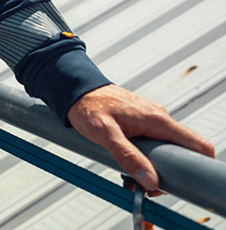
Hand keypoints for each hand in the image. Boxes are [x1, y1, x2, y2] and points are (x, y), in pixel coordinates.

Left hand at [67, 84, 214, 192]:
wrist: (76, 89)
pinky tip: (126, 165)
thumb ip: (127, 156)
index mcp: (157, 120)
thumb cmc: (88, 106)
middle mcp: (158, 119)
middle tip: (143, 185)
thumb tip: (150, 180)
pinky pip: (153, 146)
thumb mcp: (105, 134)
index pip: (197, 144)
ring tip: (128, 177)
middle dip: (166, 175)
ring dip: (151, 169)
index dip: (198, 166)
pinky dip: (144, 159)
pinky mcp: (142, 123)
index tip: (178, 183)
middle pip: (181, 154)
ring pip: (165, 152)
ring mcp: (151, 121)